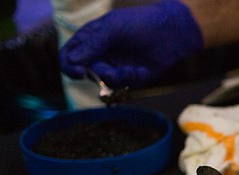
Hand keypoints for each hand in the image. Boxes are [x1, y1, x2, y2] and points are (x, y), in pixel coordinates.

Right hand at [59, 0, 202, 88]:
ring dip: (119, 78)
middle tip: (115, 72)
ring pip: (104, 82)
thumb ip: (92, 44)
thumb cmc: (140, 24)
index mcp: (89, 39)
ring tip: (134, 69)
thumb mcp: (113, 29)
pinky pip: (122, 87)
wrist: (170, 33)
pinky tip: (142, 70)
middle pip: (86, 74)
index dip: (69, 66)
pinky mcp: (128, 79)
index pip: (68, 56)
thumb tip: (72, 61)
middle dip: (101, 74)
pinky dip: (131, 79)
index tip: (80, 72)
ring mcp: (113, 67)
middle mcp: (98, 55)